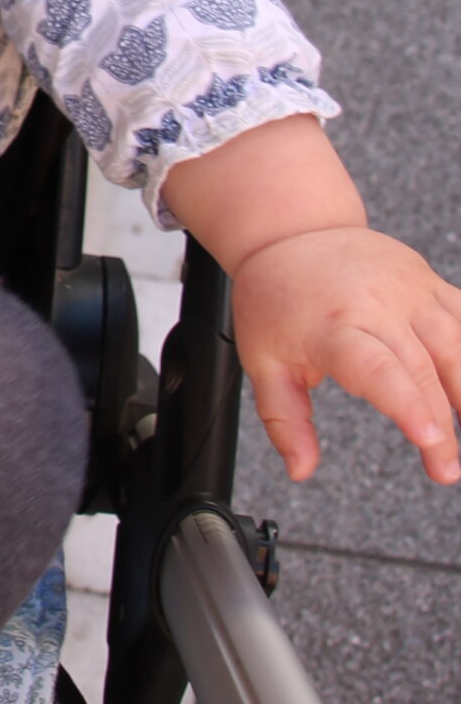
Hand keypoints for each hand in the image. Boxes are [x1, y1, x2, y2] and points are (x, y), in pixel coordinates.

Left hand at [231, 226, 460, 486]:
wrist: (293, 233)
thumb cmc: (276, 298)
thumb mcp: (262, 361)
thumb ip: (284, 420)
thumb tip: (301, 470)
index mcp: (332, 325)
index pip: (377, 368)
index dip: (408, 405)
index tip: (431, 441)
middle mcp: (378, 304)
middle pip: (423, 369)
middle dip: (442, 427)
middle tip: (445, 470)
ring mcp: (410, 291)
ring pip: (456, 344)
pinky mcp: (431, 284)